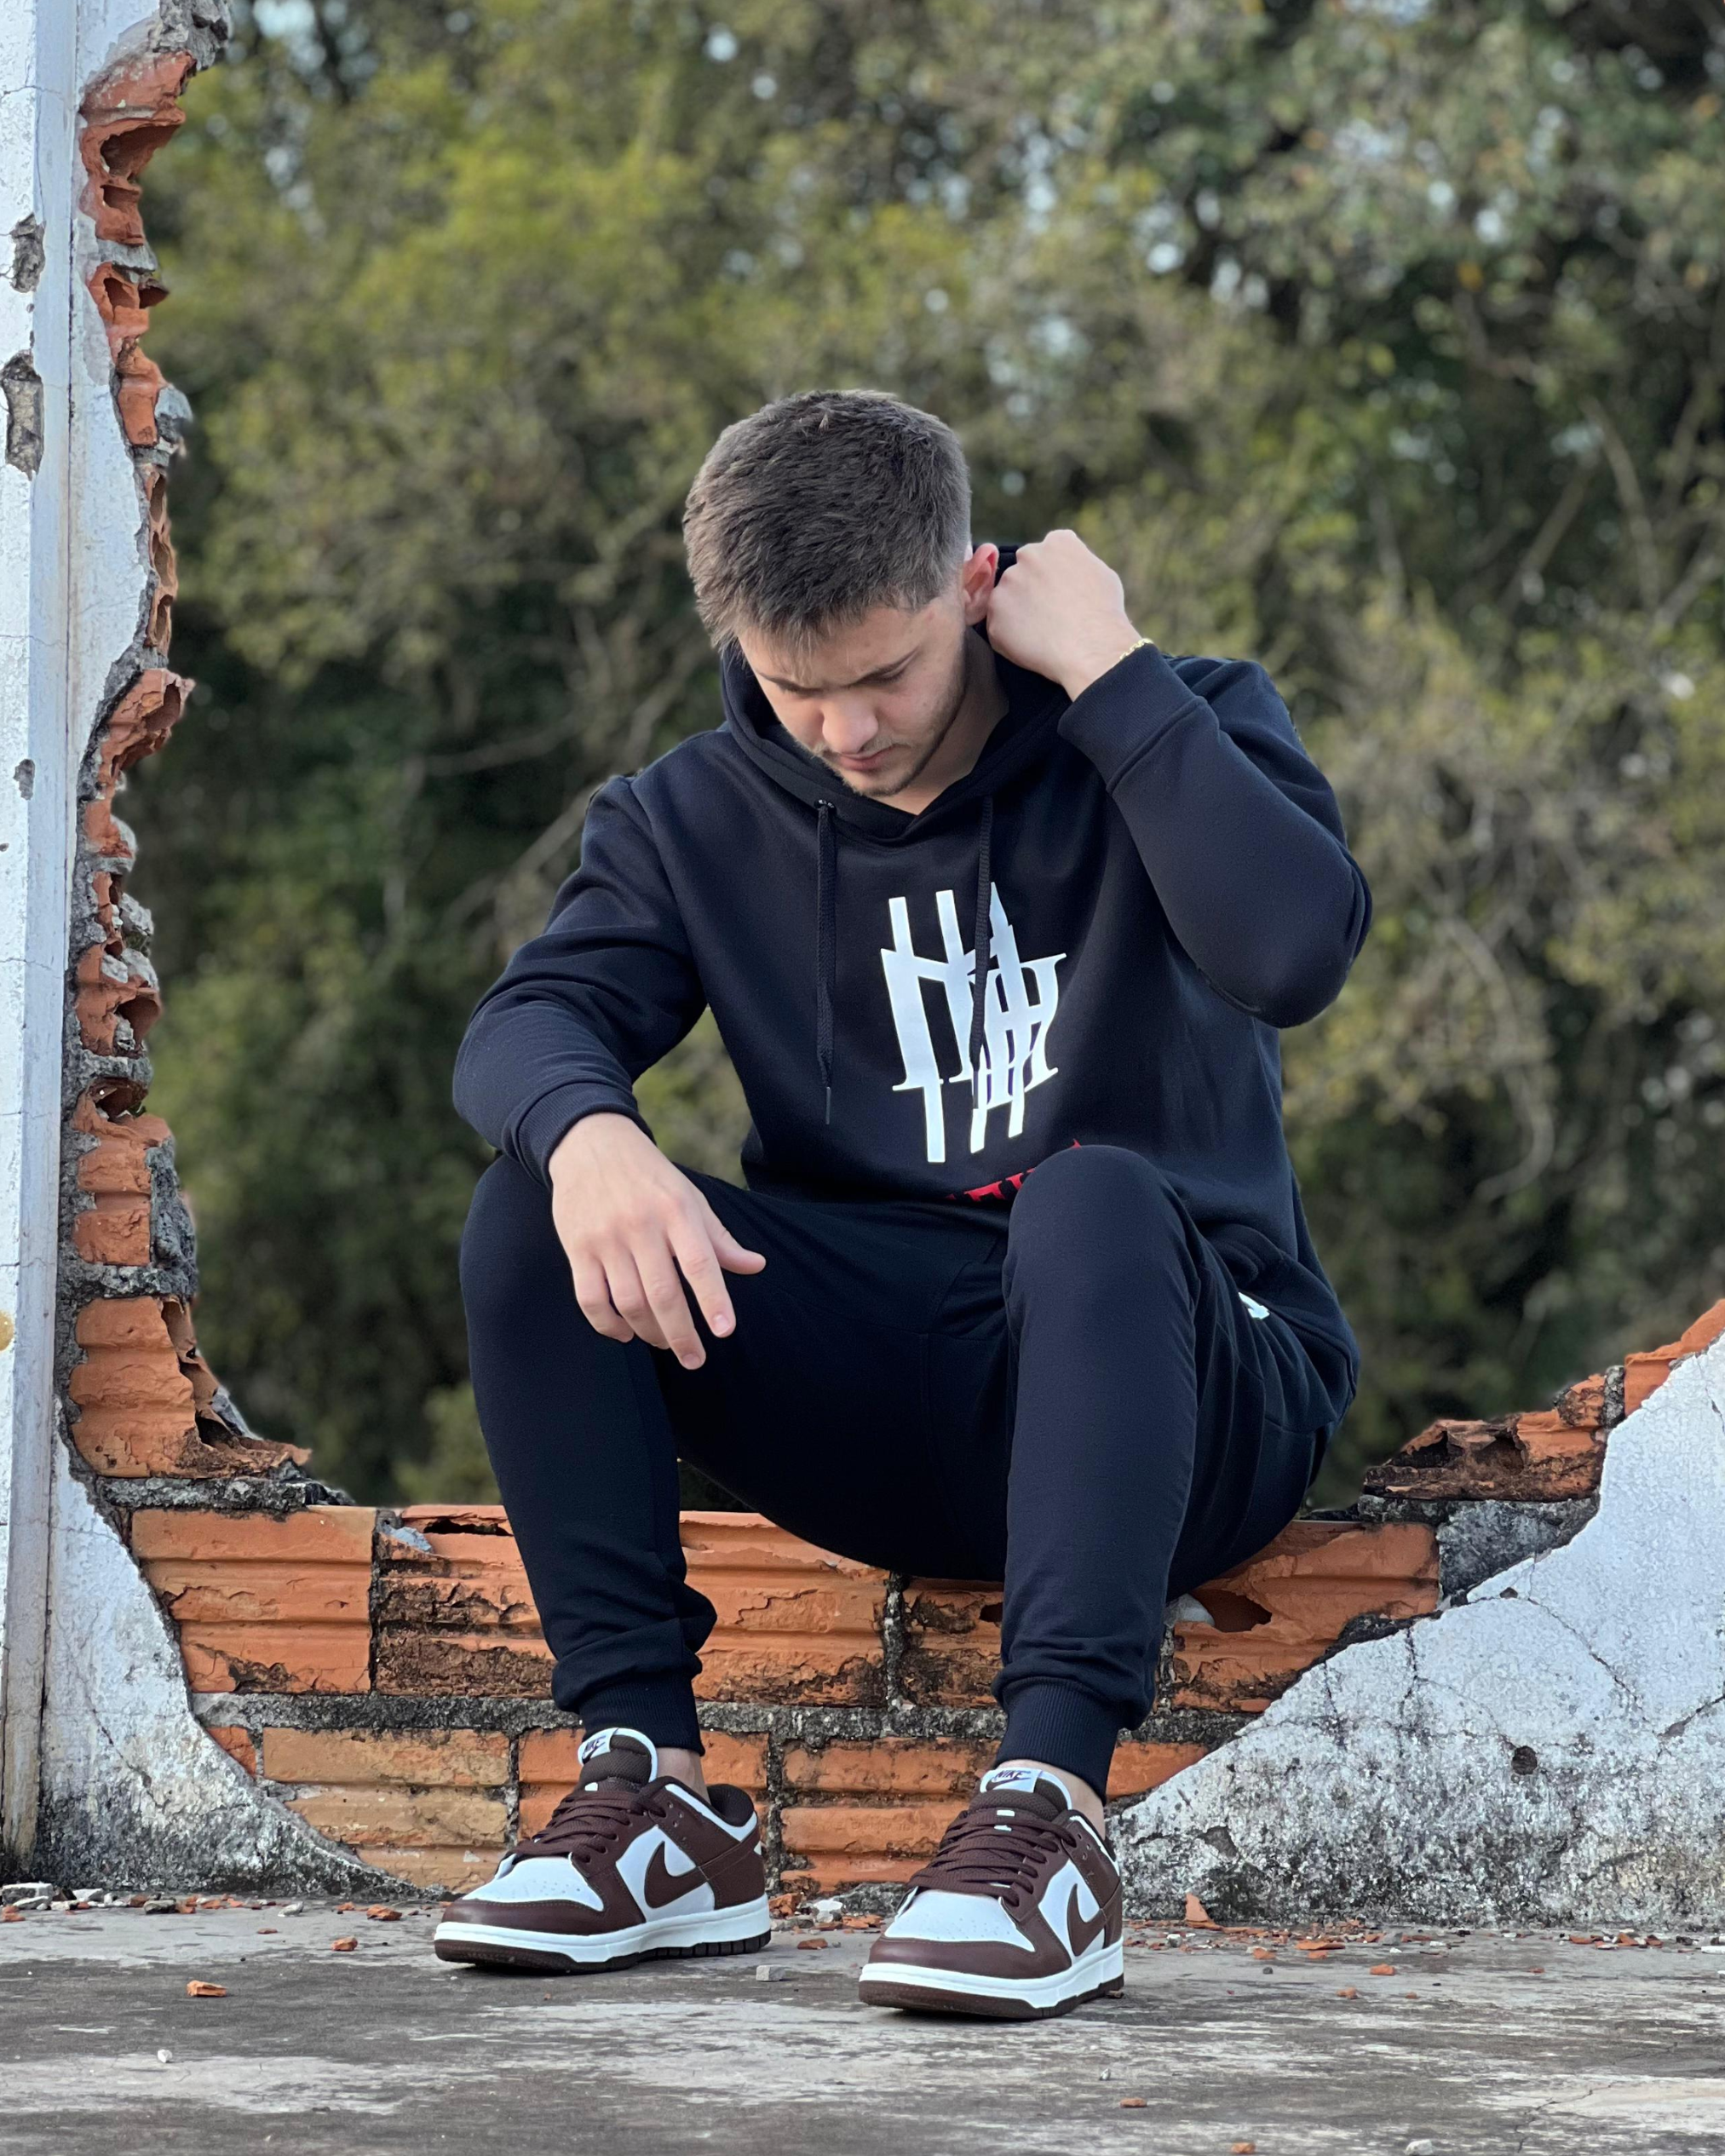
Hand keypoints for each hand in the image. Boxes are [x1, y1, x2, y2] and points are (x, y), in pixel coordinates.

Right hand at [547, 1113, 765, 1367]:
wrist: (591, 1144)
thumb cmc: (650, 1177)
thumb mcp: (690, 1197)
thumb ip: (719, 1237)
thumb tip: (755, 1266)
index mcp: (676, 1210)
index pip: (699, 1262)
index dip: (714, 1299)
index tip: (725, 1331)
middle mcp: (641, 1226)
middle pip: (663, 1294)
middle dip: (681, 1335)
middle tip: (695, 1359)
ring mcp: (606, 1239)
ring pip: (628, 1302)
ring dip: (649, 1332)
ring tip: (664, 1342)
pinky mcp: (577, 1248)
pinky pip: (590, 1300)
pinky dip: (608, 1326)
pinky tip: (626, 1333)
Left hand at [984, 529, 1150, 697]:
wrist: (1089, 648)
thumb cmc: (1103, 614)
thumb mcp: (1101, 573)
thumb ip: (1077, 562)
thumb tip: (1069, 565)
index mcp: (1057, 543)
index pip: (1047, 551)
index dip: (1052, 574)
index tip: (1060, 592)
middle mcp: (1028, 556)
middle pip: (1023, 571)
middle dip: (1031, 589)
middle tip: (1048, 614)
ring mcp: (1007, 584)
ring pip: (1007, 597)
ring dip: (1017, 612)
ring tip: (1042, 632)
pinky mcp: (994, 614)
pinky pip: (998, 625)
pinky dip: (1010, 636)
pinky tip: (1032, 645)